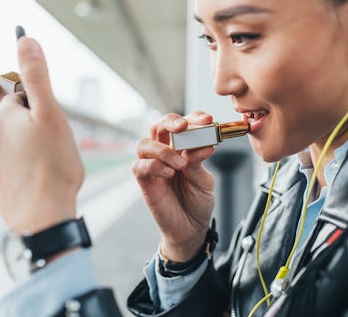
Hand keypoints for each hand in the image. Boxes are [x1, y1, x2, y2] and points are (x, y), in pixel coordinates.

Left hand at [0, 36, 83, 233]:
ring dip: (1, 118)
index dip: (24, 82)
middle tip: (10, 86)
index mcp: (0, 117)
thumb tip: (25, 41)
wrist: (42, 216)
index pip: (9, 88)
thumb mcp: (50, 114)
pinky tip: (23, 153)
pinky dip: (4, 142)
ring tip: (24, 122)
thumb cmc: (52, 166)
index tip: (36, 82)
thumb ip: (37, 77)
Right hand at [132, 112, 215, 261]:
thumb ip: (199, 163)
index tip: (208, 120)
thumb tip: (204, 145)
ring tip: (181, 164)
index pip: (184, 125)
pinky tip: (170, 173)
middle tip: (184, 127)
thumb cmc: (197, 202)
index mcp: (182, 148)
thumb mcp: (205, 181)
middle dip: (170, 122)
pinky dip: (154, 166)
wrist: (191, 229)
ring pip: (144, 144)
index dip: (194, 118)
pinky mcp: (144, 182)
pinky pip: (140, 166)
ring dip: (163, 150)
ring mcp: (153, 167)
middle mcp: (165, 153)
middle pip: (158, 126)